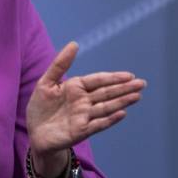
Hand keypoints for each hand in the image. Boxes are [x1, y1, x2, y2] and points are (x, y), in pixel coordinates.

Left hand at [26, 42, 145, 175]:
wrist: (35, 133)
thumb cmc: (40, 107)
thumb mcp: (46, 82)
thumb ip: (60, 64)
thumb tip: (75, 44)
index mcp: (76, 88)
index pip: (98, 81)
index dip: (113, 78)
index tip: (129, 75)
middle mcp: (83, 102)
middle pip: (106, 93)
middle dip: (124, 88)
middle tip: (142, 83)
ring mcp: (84, 116)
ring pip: (106, 107)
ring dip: (122, 102)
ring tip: (137, 96)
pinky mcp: (82, 130)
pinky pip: (98, 124)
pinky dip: (110, 119)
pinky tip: (122, 113)